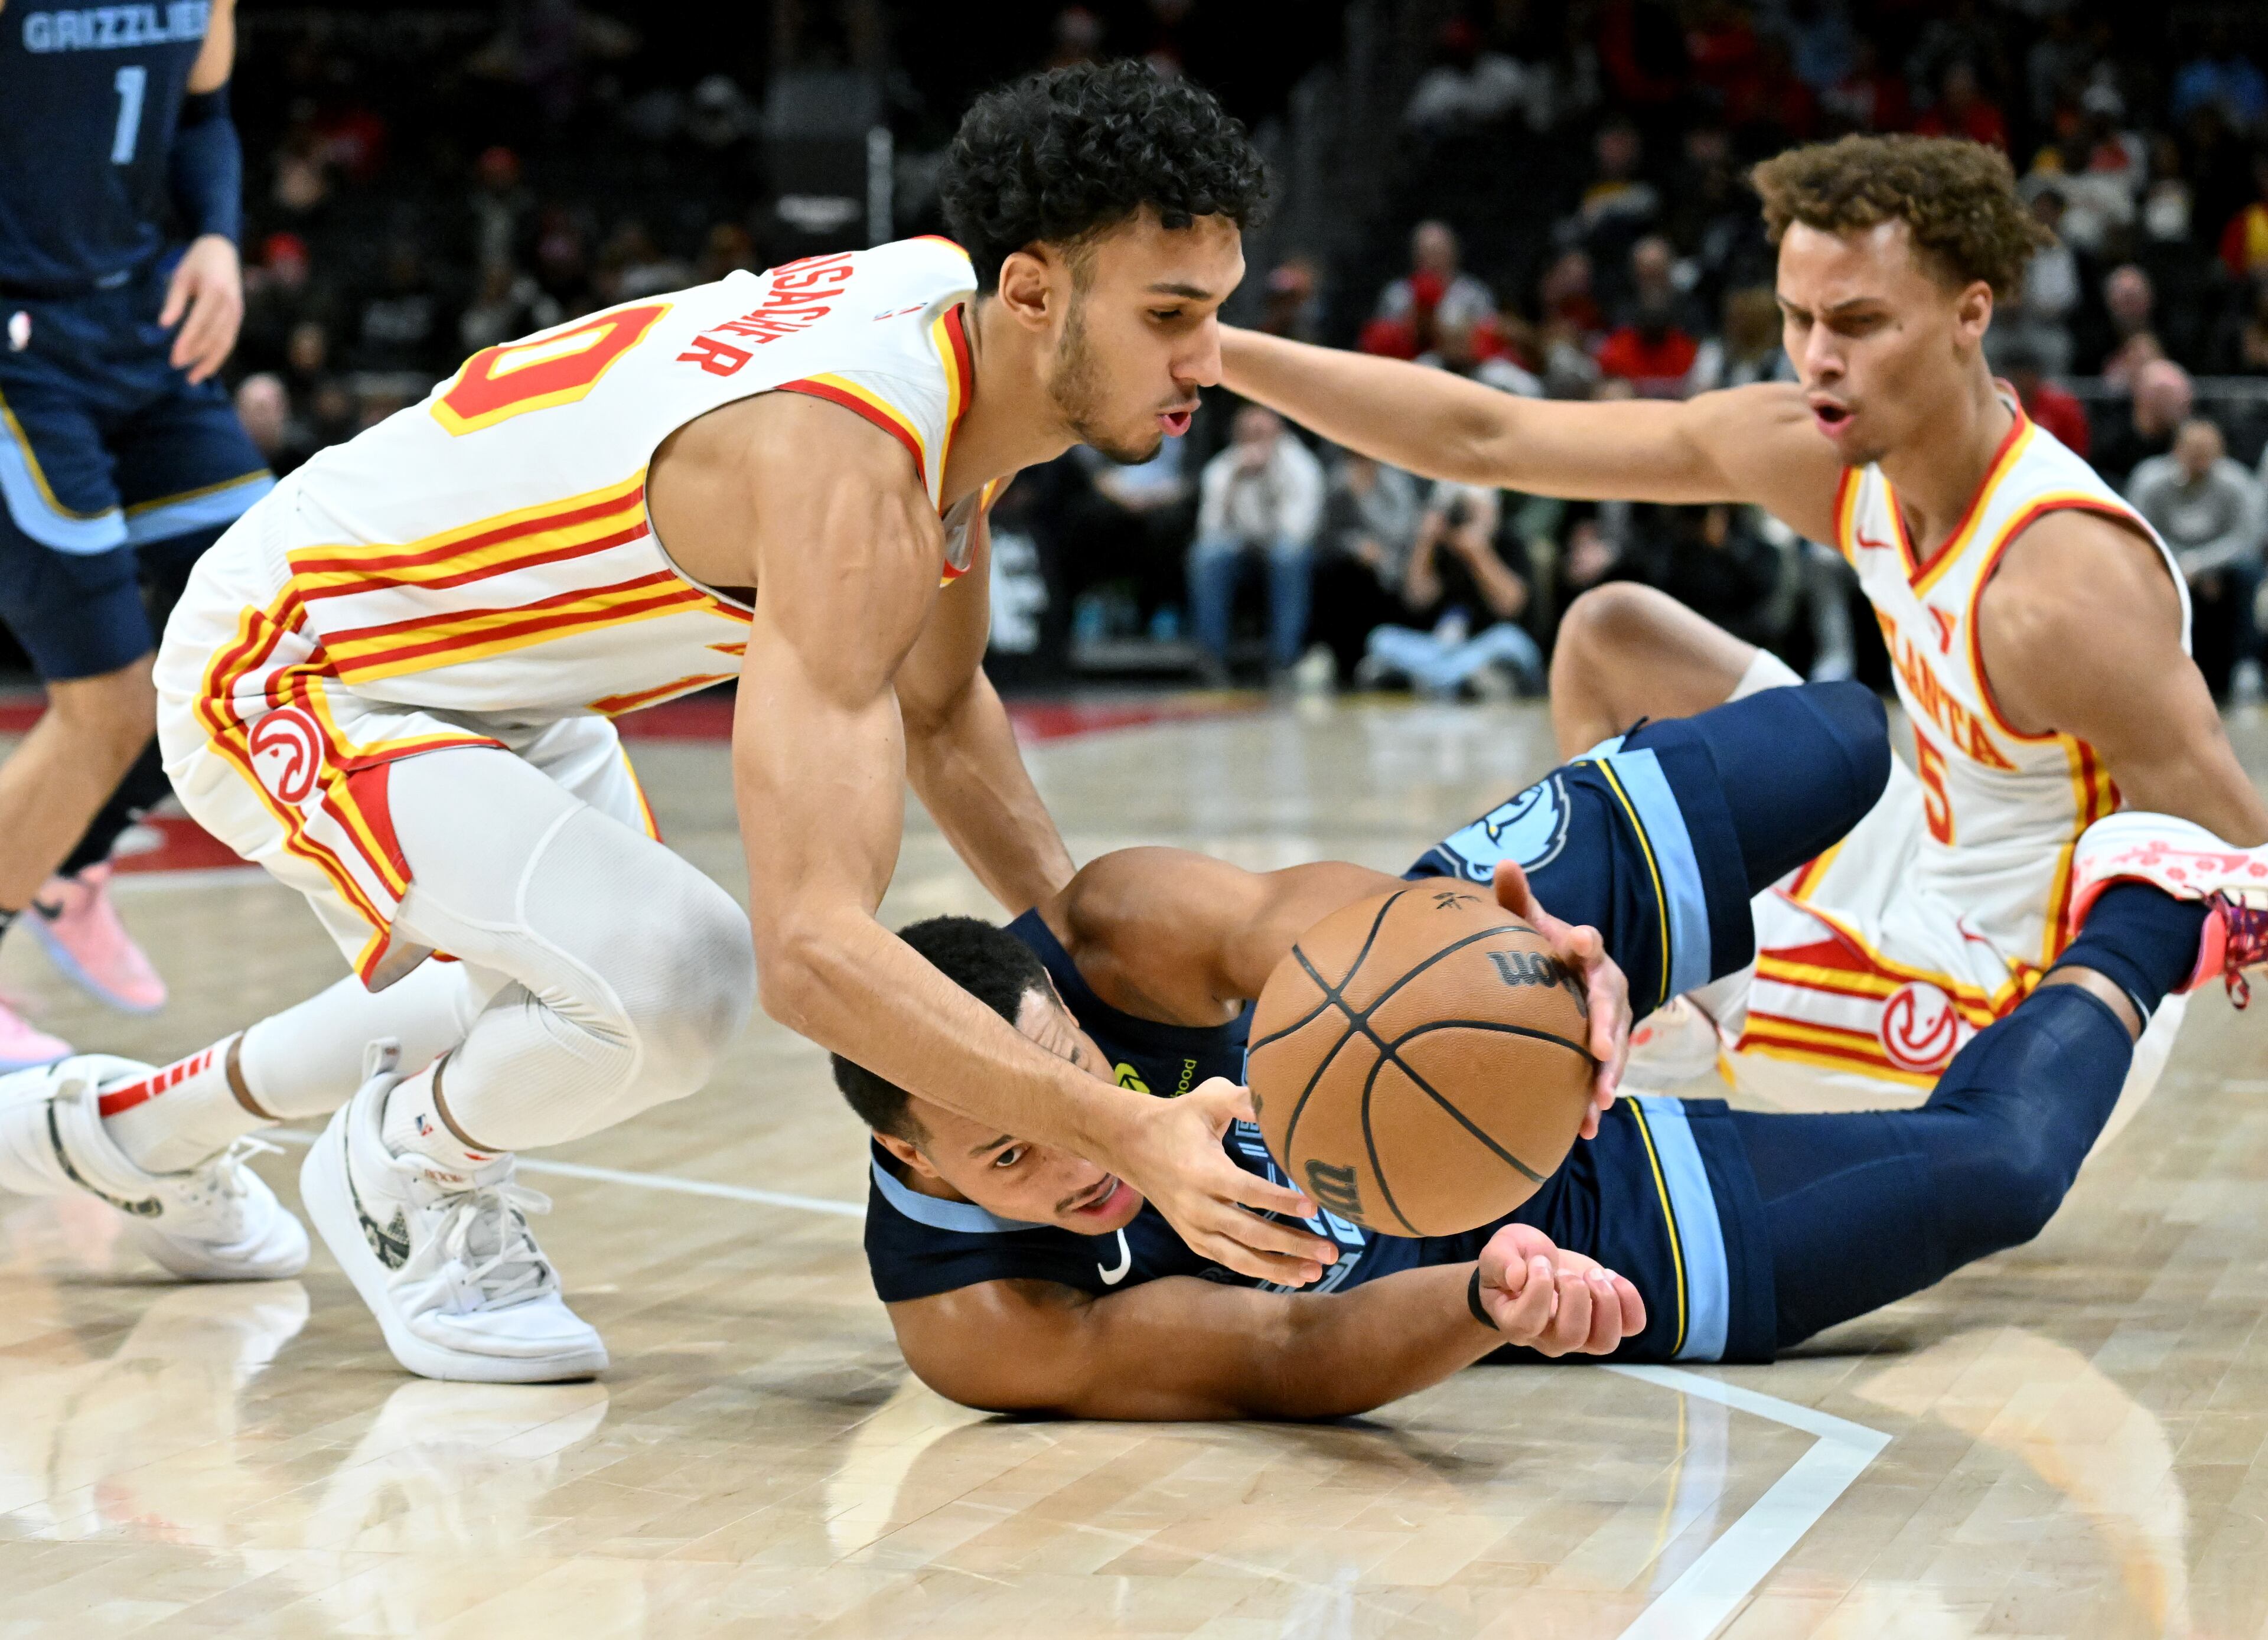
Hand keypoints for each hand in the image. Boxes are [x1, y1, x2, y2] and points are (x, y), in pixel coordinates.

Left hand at [159, 234, 243, 383]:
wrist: (223, 250)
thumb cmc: (196, 262)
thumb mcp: (181, 276)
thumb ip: (174, 302)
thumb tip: (163, 326)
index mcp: (214, 291)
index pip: (200, 322)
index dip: (187, 342)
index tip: (174, 358)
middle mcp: (229, 304)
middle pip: (213, 336)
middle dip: (195, 354)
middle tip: (176, 366)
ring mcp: (237, 311)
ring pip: (224, 343)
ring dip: (209, 362)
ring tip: (194, 377)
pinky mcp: (238, 316)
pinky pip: (229, 340)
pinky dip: (219, 356)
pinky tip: (207, 366)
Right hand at [1104, 1079, 1339, 1285]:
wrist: (1132, 1145)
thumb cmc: (1179, 1118)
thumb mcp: (1207, 1099)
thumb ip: (1243, 1099)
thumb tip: (1280, 1098)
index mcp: (1201, 1171)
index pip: (1246, 1191)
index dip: (1280, 1201)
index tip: (1314, 1207)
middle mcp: (1196, 1206)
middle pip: (1249, 1232)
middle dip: (1292, 1244)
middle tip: (1331, 1250)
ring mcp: (1193, 1228)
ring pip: (1240, 1257)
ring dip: (1280, 1267)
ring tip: (1317, 1271)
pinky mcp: (1193, 1240)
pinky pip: (1230, 1261)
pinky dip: (1260, 1270)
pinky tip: (1292, 1274)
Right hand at [1474, 1223, 1643, 1355]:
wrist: (1537, 1263)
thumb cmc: (1514, 1259)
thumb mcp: (1500, 1249)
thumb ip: (1501, 1260)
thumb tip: (1518, 1277)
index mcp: (1515, 1323)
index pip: (1527, 1323)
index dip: (1538, 1289)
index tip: (1540, 1261)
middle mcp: (1548, 1339)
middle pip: (1571, 1337)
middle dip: (1575, 1295)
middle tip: (1566, 1271)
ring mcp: (1581, 1336)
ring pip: (1605, 1342)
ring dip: (1606, 1301)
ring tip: (1594, 1274)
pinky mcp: (1605, 1322)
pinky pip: (1632, 1325)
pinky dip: (1630, 1300)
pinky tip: (1611, 1276)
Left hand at [1493, 858, 1628, 1137]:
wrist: (1562, 973)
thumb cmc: (1539, 946)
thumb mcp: (1527, 922)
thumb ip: (1516, 898)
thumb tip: (1503, 861)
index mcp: (1583, 953)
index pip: (1588, 944)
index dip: (1585, 943)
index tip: (1579, 941)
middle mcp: (1604, 986)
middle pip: (1610, 1006)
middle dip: (1608, 1028)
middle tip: (1600, 1050)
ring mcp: (1609, 1021)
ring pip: (1614, 1049)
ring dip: (1608, 1074)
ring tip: (1598, 1102)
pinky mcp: (1602, 1050)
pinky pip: (1601, 1076)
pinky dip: (1593, 1101)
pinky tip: (1584, 1130)